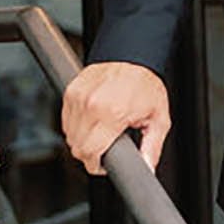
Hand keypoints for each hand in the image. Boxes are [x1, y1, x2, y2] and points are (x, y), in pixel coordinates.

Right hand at [62, 60, 171, 175]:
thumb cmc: (145, 83)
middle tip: (105, 148)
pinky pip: (65, 120)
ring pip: (69, 135)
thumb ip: (152, 147)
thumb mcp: (158, 118)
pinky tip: (92, 120)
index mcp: (113, 114)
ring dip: (81, 140)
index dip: (96, 165)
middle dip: (90, 154)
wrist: (132, 54)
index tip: (104, 164)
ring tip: (100, 132)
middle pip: (77, 147)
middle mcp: (91, 105)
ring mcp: (78, 97)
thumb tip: (148, 169)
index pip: (90, 153)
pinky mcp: (70, 91)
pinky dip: (75, 126)